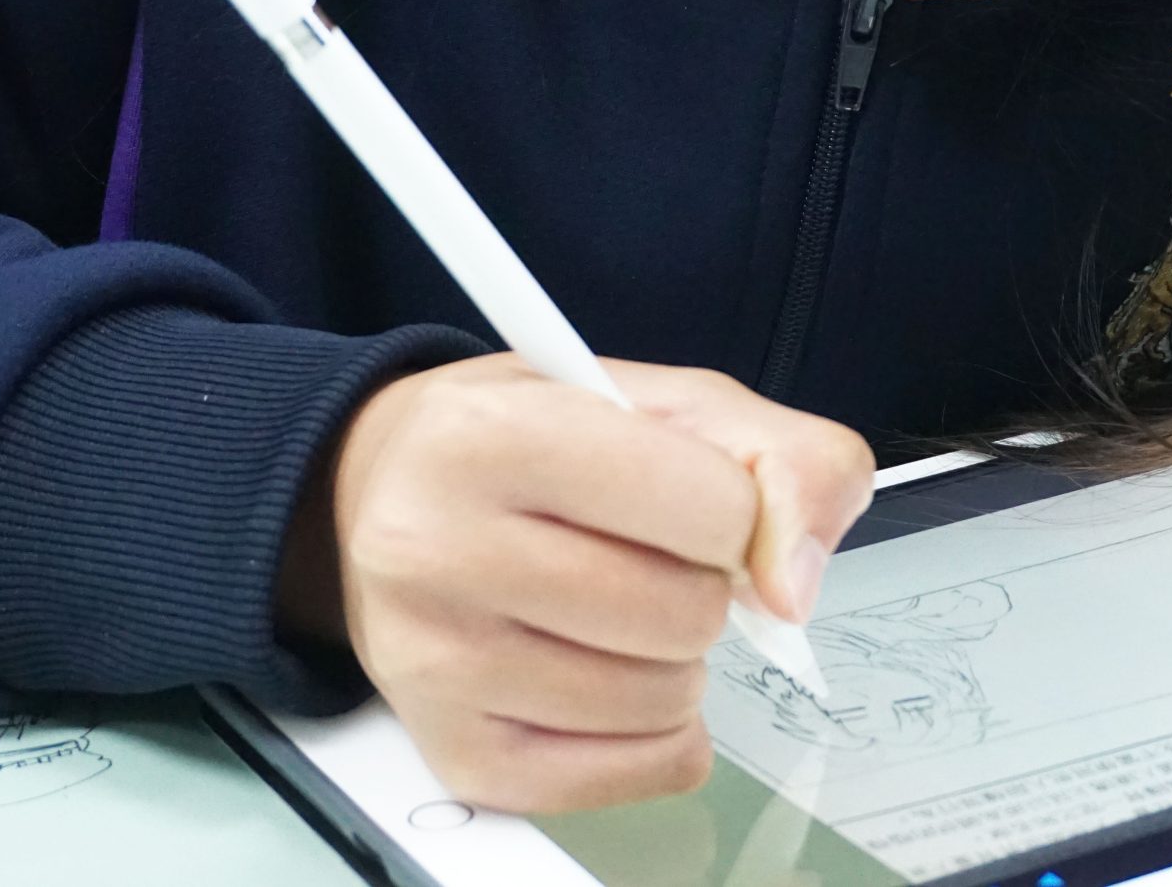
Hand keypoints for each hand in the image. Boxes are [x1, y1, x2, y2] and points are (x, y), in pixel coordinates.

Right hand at [291, 355, 874, 812]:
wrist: (375, 493)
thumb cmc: (529, 436)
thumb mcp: (661, 399)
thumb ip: (782, 457)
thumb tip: (796, 586)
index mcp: (493, 434)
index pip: (711, 508)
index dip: (732, 508)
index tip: (689, 497)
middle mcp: (438, 549)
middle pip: (687, 614)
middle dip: (700, 585)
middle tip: (642, 554)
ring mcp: (437, 663)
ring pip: (664, 700)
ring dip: (676, 659)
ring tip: (614, 608)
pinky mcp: (457, 751)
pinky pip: (636, 772)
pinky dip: (657, 732)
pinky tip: (611, 672)